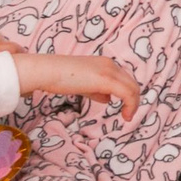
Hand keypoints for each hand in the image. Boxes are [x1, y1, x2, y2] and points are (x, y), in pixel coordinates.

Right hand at [12, 52, 140, 121]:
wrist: (47, 71)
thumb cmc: (59, 77)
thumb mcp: (83, 84)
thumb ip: (96, 90)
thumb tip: (108, 98)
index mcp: (105, 63)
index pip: (124, 79)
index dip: (127, 94)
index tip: (124, 107)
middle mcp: (110, 64)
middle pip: (132, 83)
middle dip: (133, 99)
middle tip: (128, 114)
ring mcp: (109, 71)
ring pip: (133, 88)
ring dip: (133, 104)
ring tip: (127, 116)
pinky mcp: (106, 79)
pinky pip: (128, 93)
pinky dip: (131, 105)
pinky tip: (126, 116)